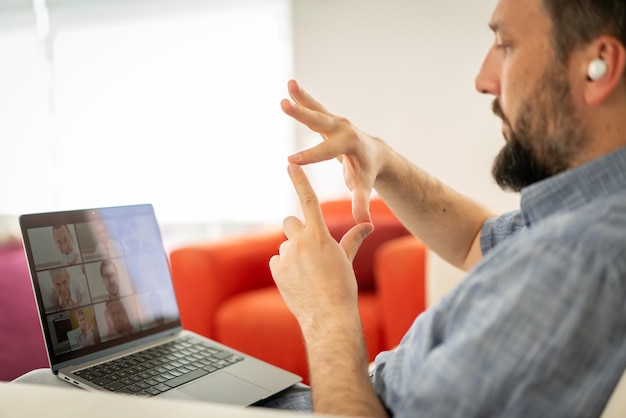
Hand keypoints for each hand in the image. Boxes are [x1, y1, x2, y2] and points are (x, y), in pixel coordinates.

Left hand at [269, 164, 373, 330]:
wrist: (328, 316)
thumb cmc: (342, 287)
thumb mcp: (347, 259)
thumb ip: (353, 239)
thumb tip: (368, 225)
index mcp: (320, 236)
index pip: (309, 201)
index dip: (300, 181)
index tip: (291, 165)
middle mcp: (300, 242)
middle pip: (290, 222)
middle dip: (296, 230)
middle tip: (308, 247)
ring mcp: (286, 256)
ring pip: (286, 245)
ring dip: (294, 253)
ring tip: (308, 274)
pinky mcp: (276, 270)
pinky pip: (278, 261)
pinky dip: (285, 268)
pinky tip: (298, 281)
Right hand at [281, 80, 383, 223]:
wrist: (376, 155)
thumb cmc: (367, 172)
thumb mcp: (364, 187)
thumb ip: (362, 202)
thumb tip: (364, 222)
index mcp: (349, 145)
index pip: (326, 152)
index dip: (309, 157)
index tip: (291, 160)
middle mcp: (343, 129)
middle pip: (319, 121)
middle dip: (302, 114)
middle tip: (285, 104)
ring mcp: (336, 122)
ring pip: (316, 109)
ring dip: (302, 98)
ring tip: (289, 84)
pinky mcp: (329, 120)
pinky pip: (314, 107)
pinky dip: (303, 97)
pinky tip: (290, 85)